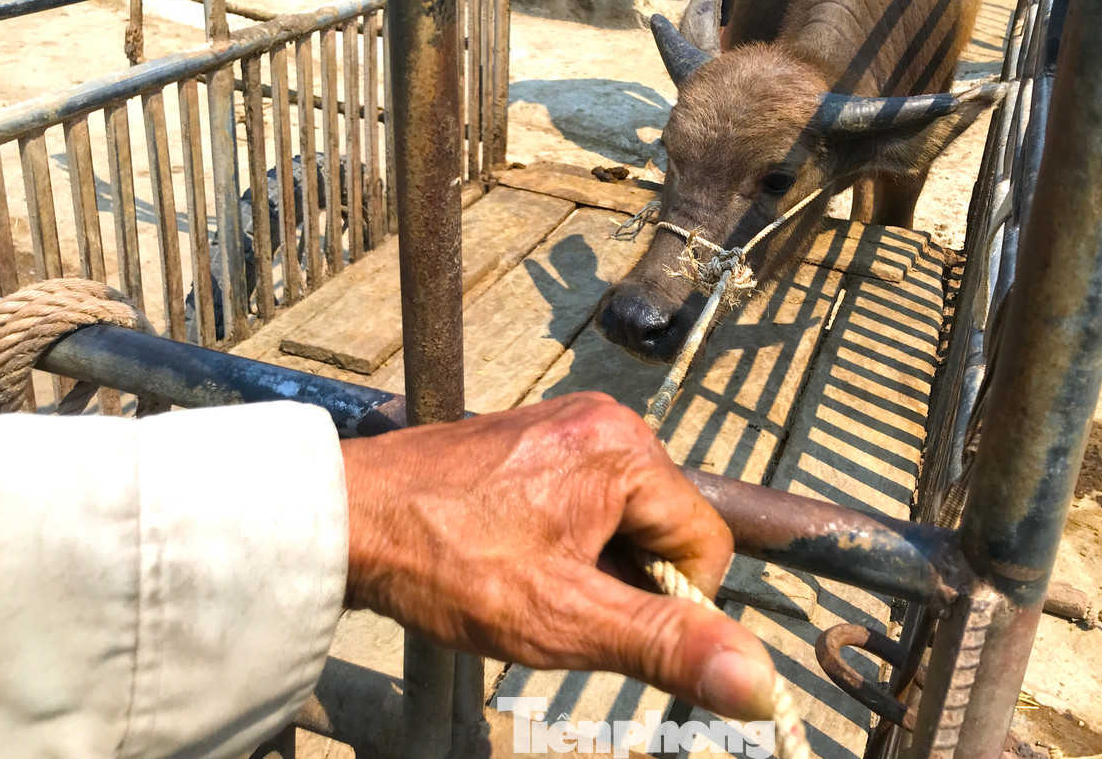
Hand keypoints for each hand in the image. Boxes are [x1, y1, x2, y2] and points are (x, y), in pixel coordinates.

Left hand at [340, 392, 776, 720]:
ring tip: (528, 580)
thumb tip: (758, 681)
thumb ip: (666, 645)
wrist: (343, 519)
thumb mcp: (564, 618)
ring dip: (593, 565)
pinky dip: (566, 541)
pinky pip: (586, 499)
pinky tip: (515, 558)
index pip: (704, 546)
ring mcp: (566, 424)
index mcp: (626, 450)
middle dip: (625, 581)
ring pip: (624, 520)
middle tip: (556, 602)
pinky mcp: (535, 438)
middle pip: (664, 528)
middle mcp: (605, 420)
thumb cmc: (447, 563)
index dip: (669, 604)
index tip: (603, 620)